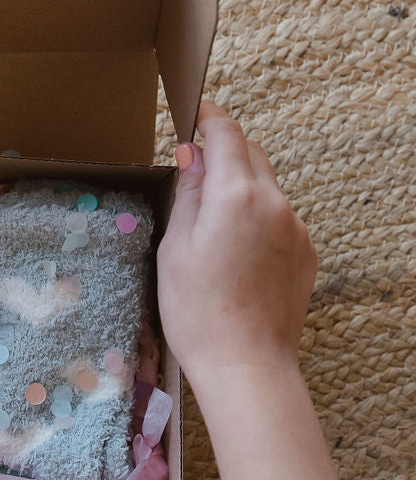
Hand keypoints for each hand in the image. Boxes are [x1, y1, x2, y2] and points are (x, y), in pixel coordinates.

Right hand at [157, 100, 317, 383]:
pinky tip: (236, 253)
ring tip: (212, 225)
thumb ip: (187, 194)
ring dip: (241, 189)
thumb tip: (192, 157)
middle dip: (225, 153)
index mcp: (237, 194)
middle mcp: (274, 202)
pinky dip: (258, 219)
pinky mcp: (305, 252)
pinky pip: (279, 219)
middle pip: (251, 156)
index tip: (196, 114)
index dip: (210, 118)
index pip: (227, 135)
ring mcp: (295, 228)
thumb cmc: (198, 312)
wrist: (245, 365)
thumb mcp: (174, 247)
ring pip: (266, 188)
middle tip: (195, 169)